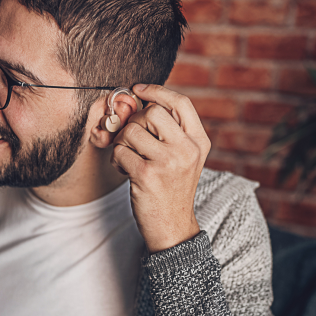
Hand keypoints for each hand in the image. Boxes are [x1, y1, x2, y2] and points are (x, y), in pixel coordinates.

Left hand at [110, 84, 209, 252]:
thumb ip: (170, 132)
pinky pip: (120, 151)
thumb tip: (139, 101)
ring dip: (122, 142)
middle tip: (131, 139)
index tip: (138, 89)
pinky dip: (116, 159)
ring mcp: (168, 162)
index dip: (156, 91)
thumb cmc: (171, 188)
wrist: (172, 226)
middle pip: (151, 112)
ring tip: (128, 157)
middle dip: (133, 122)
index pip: (181, 103)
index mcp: (199, 141)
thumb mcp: (183, 158)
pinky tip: (125, 170)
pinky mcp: (147, 175)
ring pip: (131, 130)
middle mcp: (187, 149)